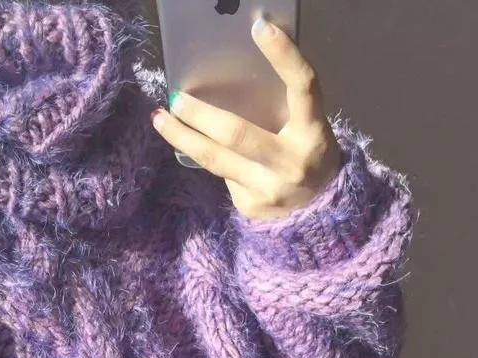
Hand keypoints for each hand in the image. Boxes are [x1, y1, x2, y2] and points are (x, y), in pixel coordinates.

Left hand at [151, 18, 341, 219]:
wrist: (318, 211)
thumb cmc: (306, 154)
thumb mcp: (305, 129)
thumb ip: (280, 108)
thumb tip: (228, 83)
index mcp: (313, 133)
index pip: (303, 87)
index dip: (284, 56)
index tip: (260, 26)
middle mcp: (292, 163)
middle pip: (237, 134)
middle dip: (200, 115)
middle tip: (176, 98)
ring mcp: (270, 190)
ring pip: (216, 160)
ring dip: (182, 137)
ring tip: (160, 120)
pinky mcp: (252, 207)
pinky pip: (222, 177)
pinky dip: (212, 161)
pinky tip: (207, 154)